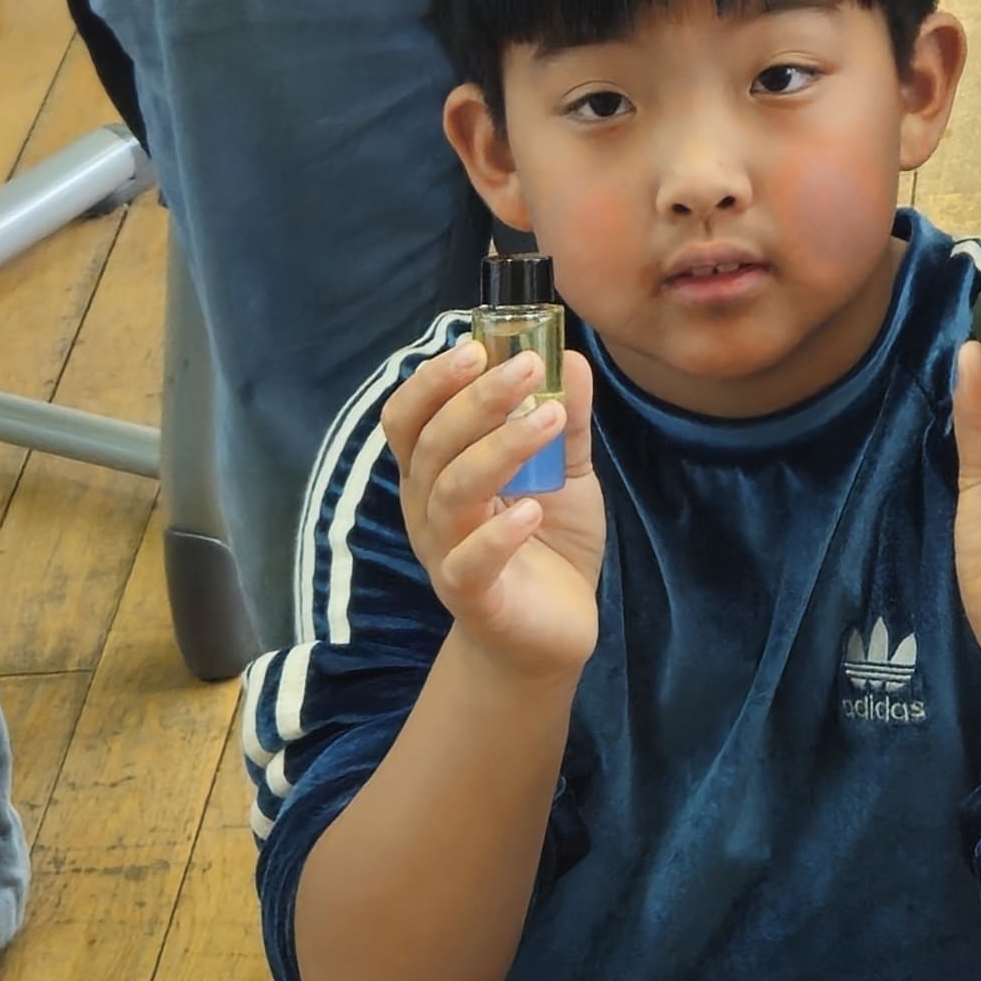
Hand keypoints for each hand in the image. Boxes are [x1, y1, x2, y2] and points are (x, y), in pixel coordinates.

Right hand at [380, 336, 608, 688]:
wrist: (550, 635)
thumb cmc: (545, 543)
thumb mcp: (563, 474)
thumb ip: (564, 422)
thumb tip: (570, 358)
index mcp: (436, 471)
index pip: (410, 417)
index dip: (432, 379)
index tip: (478, 345)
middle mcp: (428, 508)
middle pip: (431, 444)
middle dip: (475, 399)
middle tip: (525, 367)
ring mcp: (445, 552)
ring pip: (452, 492)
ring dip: (499, 448)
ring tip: (548, 418)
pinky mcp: (472, 597)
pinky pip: (469, 562)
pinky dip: (498, 533)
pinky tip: (532, 509)